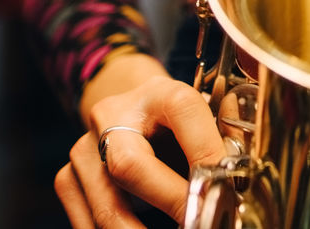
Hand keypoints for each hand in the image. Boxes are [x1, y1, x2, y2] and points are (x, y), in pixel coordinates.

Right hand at [55, 71, 225, 227]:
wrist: (131, 113)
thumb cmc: (177, 123)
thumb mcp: (205, 116)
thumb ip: (227, 133)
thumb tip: (242, 164)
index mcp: (159, 92)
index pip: (184, 111)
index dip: (206, 151)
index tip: (225, 188)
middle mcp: (113, 114)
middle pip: (130, 164)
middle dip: (169, 202)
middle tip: (198, 222)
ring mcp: (84, 148)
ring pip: (106, 204)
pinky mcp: (68, 177)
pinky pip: (87, 221)